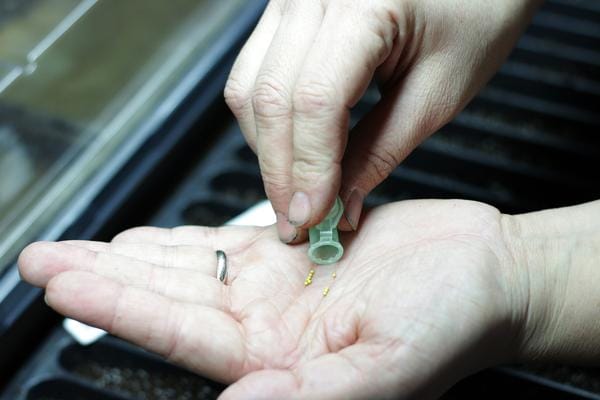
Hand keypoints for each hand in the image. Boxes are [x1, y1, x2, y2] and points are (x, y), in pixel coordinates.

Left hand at [18, 200, 527, 398]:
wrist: (483, 273)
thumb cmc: (451, 323)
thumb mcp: (386, 368)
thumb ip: (309, 395)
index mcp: (281, 359)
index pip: (179, 333)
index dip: (118, 307)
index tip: (64, 283)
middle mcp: (270, 324)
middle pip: (167, 298)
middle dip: (102, 277)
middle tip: (43, 259)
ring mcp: (279, 286)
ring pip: (187, 267)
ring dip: (130, 255)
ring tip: (78, 248)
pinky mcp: (296, 250)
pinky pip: (225, 243)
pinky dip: (183, 238)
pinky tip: (149, 237)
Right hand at [224, 0, 541, 240]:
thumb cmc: (474, 16)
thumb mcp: (437, 94)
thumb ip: (379, 153)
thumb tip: (337, 206)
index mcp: (364, 5)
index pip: (314, 102)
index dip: (308, 170)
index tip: (313, 219)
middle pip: (268, 98)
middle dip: (279, 172)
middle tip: (298, 222)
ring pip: (248, 89)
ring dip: (267, 150)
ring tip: (297, 191)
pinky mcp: (283, 10)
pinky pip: (253, 73)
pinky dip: (267, 122)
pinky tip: (292, 149)